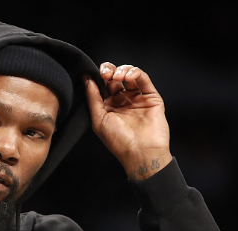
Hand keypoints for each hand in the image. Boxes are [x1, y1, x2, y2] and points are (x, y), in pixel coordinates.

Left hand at [84, 63, 171, 179]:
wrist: (141, 153)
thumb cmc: (119, 141)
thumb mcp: (99, 119)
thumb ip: (93, 97)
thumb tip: (86, 78)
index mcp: (109, 106)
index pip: (103, 85)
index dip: (99, 76)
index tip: (94, 74)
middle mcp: (123, 101)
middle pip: (115, 77)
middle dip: (109, 71)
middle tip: (106, 74)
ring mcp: (138, 98)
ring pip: (130, 74)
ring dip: (122, 70)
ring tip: (118, 77)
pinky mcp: (151, 97)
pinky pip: (144, 79)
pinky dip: (136, 73)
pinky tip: (128, 76)